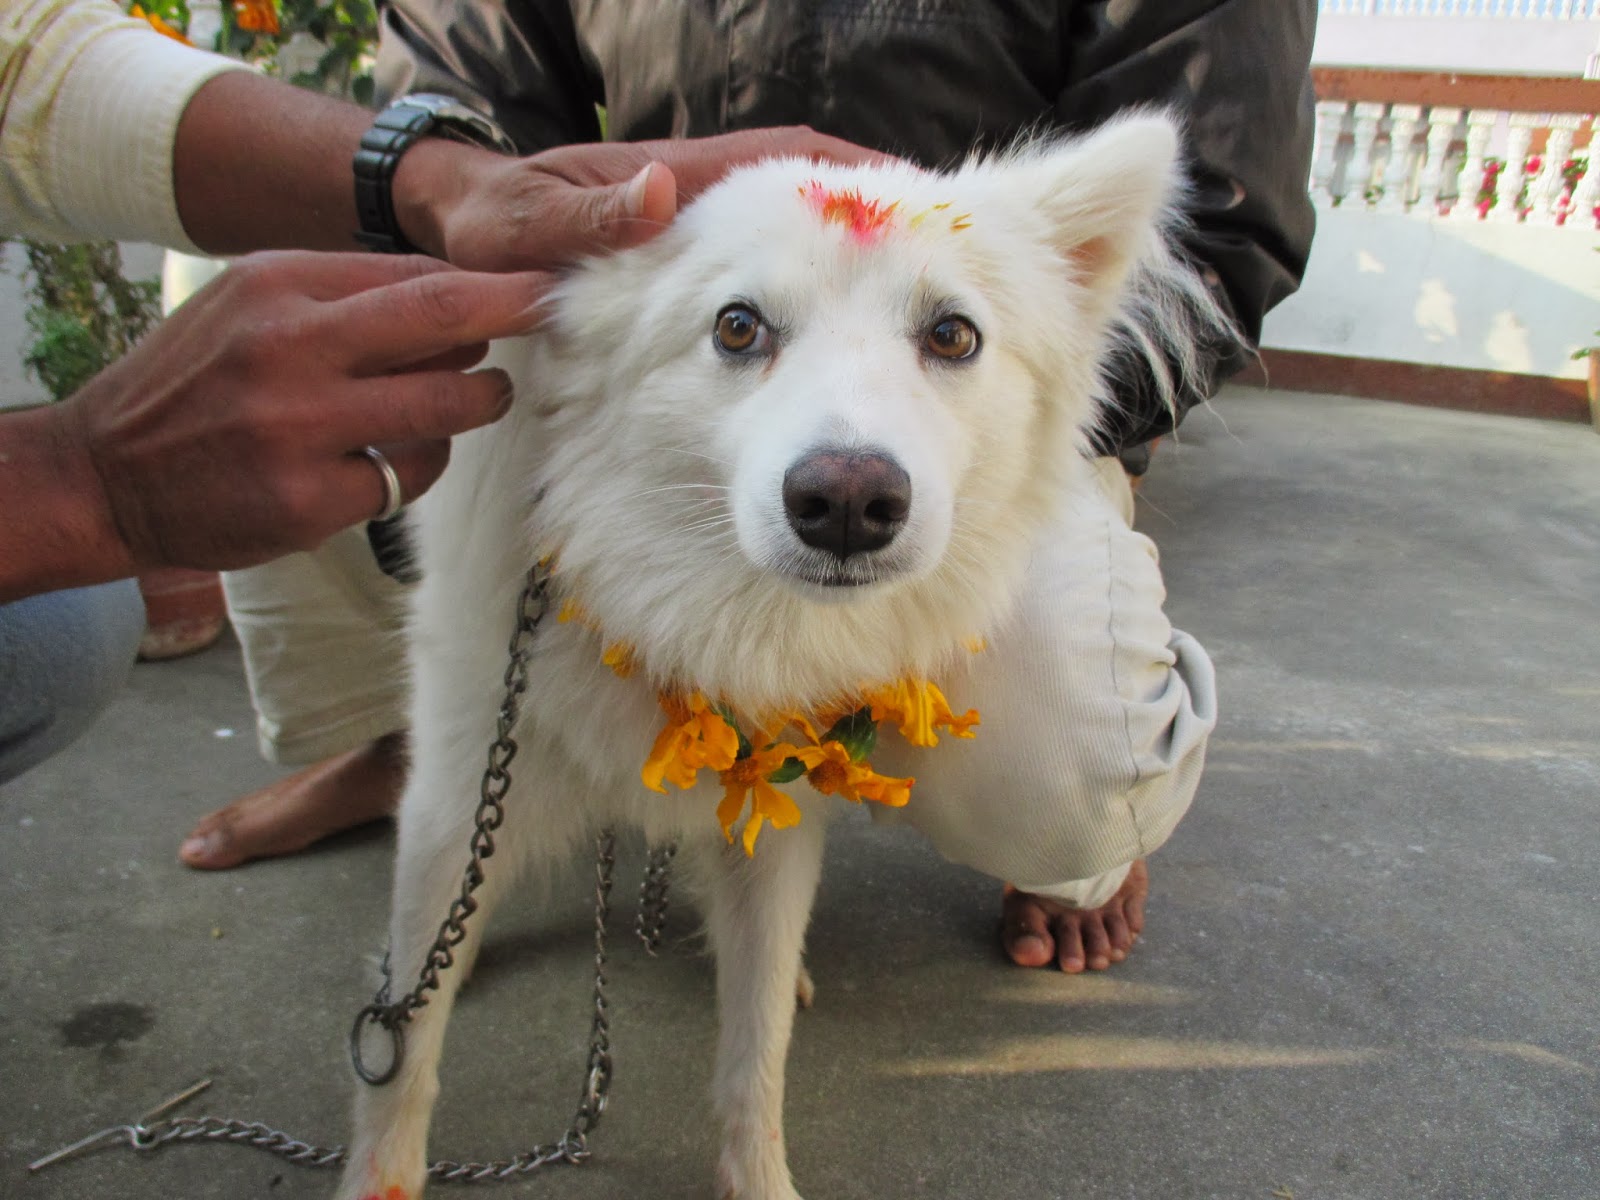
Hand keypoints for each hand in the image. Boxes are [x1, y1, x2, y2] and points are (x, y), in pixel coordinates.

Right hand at [47, 251, 545, 579]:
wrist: (105, 474)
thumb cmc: (196, 384)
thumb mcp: (249, 308)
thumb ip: (342, 298)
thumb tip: (459, 302)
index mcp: (276, 285)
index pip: (411, 274)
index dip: (485, 284)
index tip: (535, 285)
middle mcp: (288, 347)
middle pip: (438, 317)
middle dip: (513, 312)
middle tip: (553, 314)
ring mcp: (298, 427)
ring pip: (439, 408)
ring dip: (481, 401)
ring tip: (487, 396)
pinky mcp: (306, 499)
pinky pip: (406, 477)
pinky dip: (418, 466)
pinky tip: (399, 460)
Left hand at [395, 127, 888, 271]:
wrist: (460, 217)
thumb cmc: (490, 221)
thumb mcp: (526, 222)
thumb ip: (589, 214)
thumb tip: (659, 190)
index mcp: (679, 174)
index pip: (790, 159)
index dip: (858, 179)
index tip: (919, 201)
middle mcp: (700, 185)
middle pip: (815, 186)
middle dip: (879, 212)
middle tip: (945, 254)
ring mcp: (699, 213)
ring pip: (797, 219)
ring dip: (853, 243)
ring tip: (919, 287)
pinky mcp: (690, 244)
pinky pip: (770, 251)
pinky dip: (814, 268)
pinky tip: (845, 314)